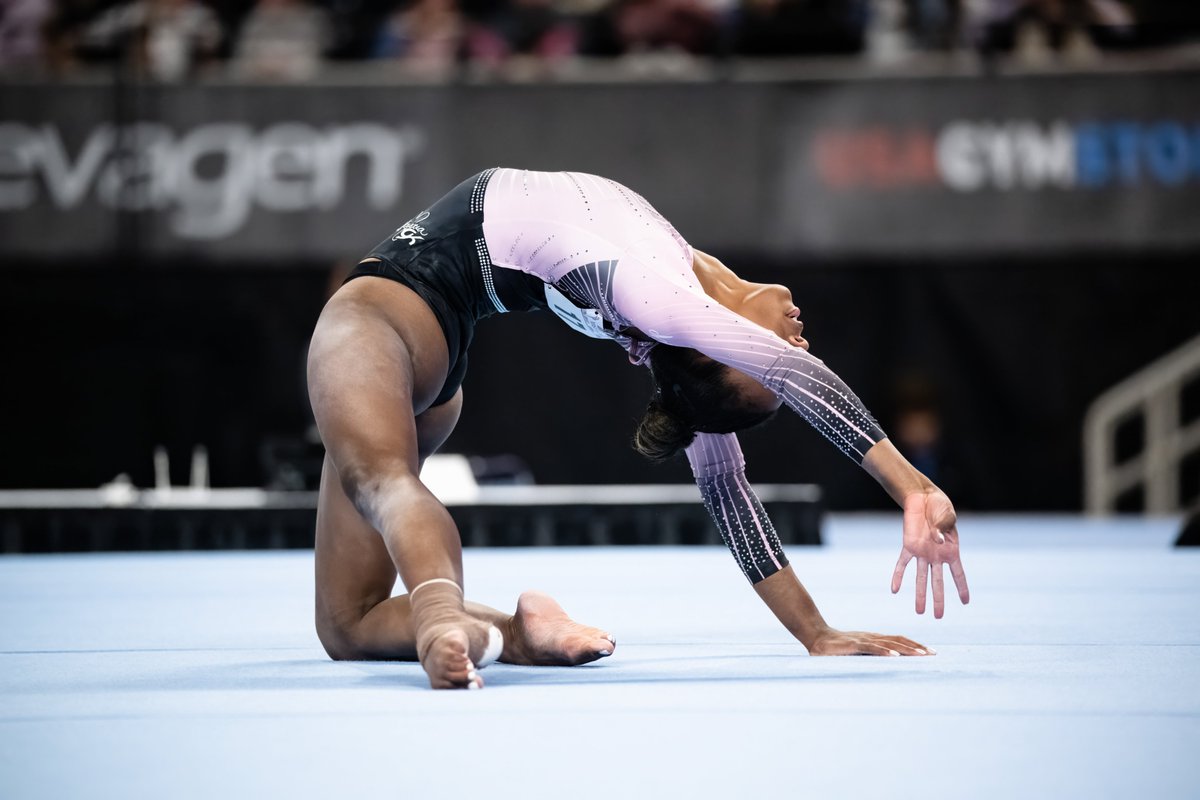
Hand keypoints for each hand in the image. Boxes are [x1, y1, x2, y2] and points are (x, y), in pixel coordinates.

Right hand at [808, 627, 931, 656]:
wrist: (816, 637)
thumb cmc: (836, 649)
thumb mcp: (857, 653)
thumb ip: (870, 658)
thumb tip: (887, 668)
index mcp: (875, 639)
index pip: (898, 640)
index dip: (914, 645)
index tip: (930, 652)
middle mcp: (872, 637)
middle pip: (898, 640)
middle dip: (917, 647)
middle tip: (933, 654)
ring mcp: (863, 640)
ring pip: (889, 643)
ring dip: (906, 649)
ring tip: (920, 655)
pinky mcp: (854, 645)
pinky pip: (872, 648)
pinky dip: (884, 651)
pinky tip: (895, 656)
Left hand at [892, 489, 969, 617]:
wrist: (923, 497)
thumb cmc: (940, 507)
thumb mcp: (947, 516)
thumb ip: (942, 529)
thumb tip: (935, 540)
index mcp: (951, 550)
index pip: (958, 573)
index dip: (962, 587)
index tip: (965, 602)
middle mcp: (936, 556)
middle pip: (938, 582)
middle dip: (938, 600)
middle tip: (938, 616)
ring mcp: (922, 552)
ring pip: (920, 578)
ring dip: (920, 594)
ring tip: (919, 612)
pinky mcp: (908, 546)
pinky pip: (902, 563)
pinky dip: (898, 576)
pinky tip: (894, 590)